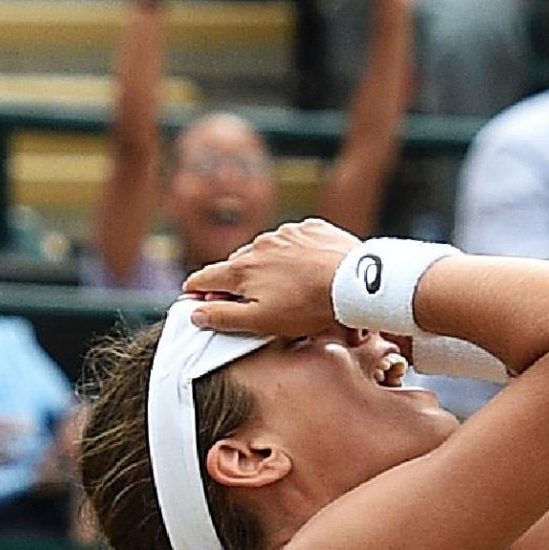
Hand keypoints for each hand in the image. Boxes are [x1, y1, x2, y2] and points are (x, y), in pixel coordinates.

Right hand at [180, 218, 362, 336]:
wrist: (356, 281)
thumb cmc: (309, 306)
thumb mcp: (261, 321)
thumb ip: (223, 318)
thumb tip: (195, 313)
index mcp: (241, 270)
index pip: (204, 278)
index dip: (194, 291)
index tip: (192, 297)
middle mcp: (258, 246)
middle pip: (234, 265)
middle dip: (235, 281)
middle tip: (249, 300)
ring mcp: (285, 234)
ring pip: (264, 251)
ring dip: (266, 266)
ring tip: (286, 287)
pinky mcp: (310, 228)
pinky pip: (293, 240)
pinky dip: (293, 253)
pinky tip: (307, 269)